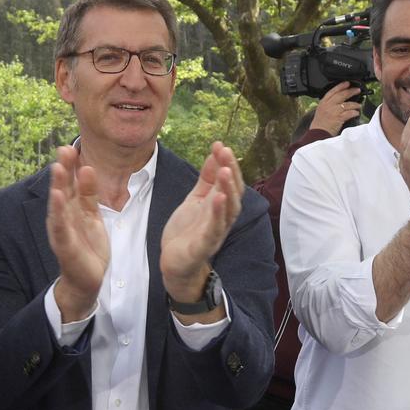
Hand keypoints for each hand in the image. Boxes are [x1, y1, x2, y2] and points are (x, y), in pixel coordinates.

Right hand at [45, 146, 108, 317]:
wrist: (87, 279)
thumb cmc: (88, 246)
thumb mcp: (92, 214)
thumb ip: (89, 193)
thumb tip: (87, 167)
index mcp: (71, 208)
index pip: (70, 183)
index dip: (70, 166)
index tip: (72, 146)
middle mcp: (62, 216)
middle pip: (62, 189)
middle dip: (63, 170)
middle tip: (64, 149)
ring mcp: (61, 230)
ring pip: (58, 204)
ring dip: (57, 186)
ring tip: (57, 168)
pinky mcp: (64, 244)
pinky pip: (60, 226)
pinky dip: (58, 211)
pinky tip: (57, 198)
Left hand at [159, 142, 243, 302]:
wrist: (175, 263)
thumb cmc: (188, 231)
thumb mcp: (196, 199)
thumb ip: (206, 179)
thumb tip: (215, 152)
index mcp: (220, 206)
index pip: (229, 182)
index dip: (227, 163)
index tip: (220, 145)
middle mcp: (222, 218)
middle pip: (233, 194)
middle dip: (231, 172)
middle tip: (225, 153)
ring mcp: (214, 233)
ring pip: (228, 211)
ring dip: (227, 190)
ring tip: (225, 171)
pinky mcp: (203, 246)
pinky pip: (213, 229)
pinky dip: (217, 214)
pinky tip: (218, 199)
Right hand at [308, 81, 364, 135]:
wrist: (318, 133)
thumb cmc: (320, 123)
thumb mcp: (321, 110)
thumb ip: (328, 103)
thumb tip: (339, 99)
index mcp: (323, 102)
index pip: (333, 91)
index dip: (341, 86)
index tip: (347, 83)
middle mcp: (328, 105)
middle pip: (341, 95)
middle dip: (351, 91)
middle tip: (357, 90)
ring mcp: (333, 111)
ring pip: (347, 104)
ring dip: (355, 104)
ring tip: (358, 105)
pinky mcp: (338, 118)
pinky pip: (349, 113)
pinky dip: (354, 112)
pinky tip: (356, 113)